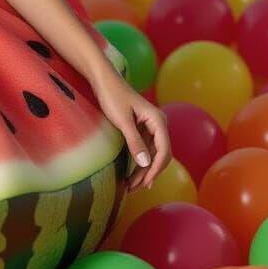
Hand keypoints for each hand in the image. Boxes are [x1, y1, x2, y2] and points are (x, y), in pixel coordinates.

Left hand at [93, 73, 171, 193]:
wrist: (103, 79)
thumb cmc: (112, 96)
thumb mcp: (122, 121)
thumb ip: (135, 142)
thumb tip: (146, 164)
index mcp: (158, 121)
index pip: (164, 151)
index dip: (155, 170)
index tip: (144, 183)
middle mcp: (159, 124)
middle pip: (160, 155)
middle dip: (149, 173)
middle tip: (135, 189)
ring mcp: (151, 127)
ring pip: (152, 154)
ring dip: (144, 170)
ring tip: (132, 187)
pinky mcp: (142, 128)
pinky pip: (145, 149)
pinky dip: (139, 162)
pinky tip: (133, 174)